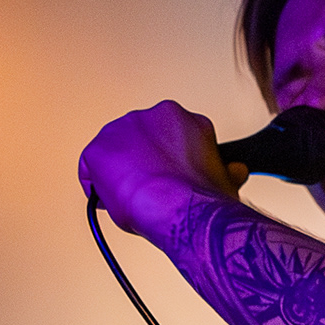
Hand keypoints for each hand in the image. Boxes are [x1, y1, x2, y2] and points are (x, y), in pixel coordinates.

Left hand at [78, 101, 244, 240]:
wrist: (182, 208)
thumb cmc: (203, 197)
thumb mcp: (223, 178)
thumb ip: (223, 169)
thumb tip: (234, 170)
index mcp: (179, 117)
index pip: (164, 137)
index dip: (166, 162)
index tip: (169, 178)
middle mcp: (148, 116)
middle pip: (136, 143)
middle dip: (141, 166)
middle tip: (152, 192)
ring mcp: (120, 130)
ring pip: (113, 156)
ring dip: (120, 176)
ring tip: (136, 201)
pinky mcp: (97, 151)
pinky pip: (89, 173)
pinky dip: (97, 190)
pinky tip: (115, 203)